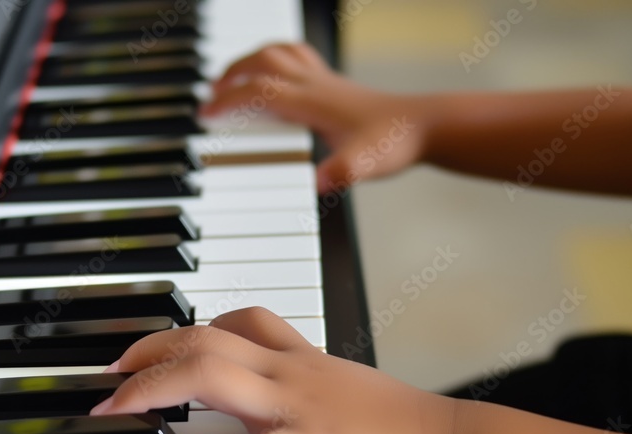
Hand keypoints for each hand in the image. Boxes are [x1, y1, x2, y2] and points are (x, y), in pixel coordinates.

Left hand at [90, 307, 467, 433]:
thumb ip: (308, 392)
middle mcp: (295, 373)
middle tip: (108, 373)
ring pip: (215, 375)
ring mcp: (302, 407)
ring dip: (154, 388)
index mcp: (305, 361)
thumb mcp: (348, 395)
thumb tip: (273, 409)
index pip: (239, 320)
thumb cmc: (404, 432)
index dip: (186, 327)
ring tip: (115, 410)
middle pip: (206, 338)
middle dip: (147, 350)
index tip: (151, 347)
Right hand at [202, 43, 430, 193]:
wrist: (425, 126)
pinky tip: (278, 78)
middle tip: (211, 95)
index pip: (259, 90)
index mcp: (313, 101)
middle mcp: (316, 85)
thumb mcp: (364, 165)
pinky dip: (279, 59)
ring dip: (251, 60)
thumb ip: (341, 173)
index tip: (206, 114)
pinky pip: (299, 58)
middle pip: (261, 62)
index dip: (228, 100)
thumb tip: (319, 183)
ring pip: (278, 53)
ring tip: (234, 77)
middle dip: (230, 75)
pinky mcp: (336, 84)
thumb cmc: (395, 144)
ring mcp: (326, 81)